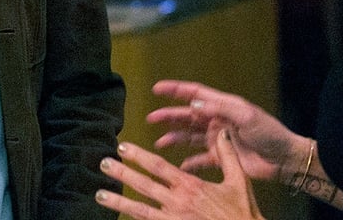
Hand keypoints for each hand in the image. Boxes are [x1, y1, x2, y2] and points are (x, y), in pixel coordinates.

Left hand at [95, 130, 264, 219]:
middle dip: (122, 173)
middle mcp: (178, 202)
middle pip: (143, 185)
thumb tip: (223, 132)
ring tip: (99, 195)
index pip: (158, 167)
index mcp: (191, 186)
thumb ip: (228, 156)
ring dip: (118, 201)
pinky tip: (120, 217)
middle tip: (103, 164)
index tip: (123, 147)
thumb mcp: (239, 182)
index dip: (138, 156)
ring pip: (139, 209)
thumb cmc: (242, 213)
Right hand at [147, 80, 303, 181]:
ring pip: (190, 137)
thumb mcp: (246, 116)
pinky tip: (179, 166)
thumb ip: (220, 109)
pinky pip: (201, 160)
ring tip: (159, 143)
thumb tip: (193, 105)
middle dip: (169, 116)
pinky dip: (190, 163)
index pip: (195, 94)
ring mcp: (219, 139)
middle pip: (188, 116)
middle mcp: (218, 121)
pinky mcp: (222, 157)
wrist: (284, 159)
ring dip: (174, 138)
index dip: (176, 90)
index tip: (157, 88)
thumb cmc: (269, 133)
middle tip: (150, 118)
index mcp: (224, 106)